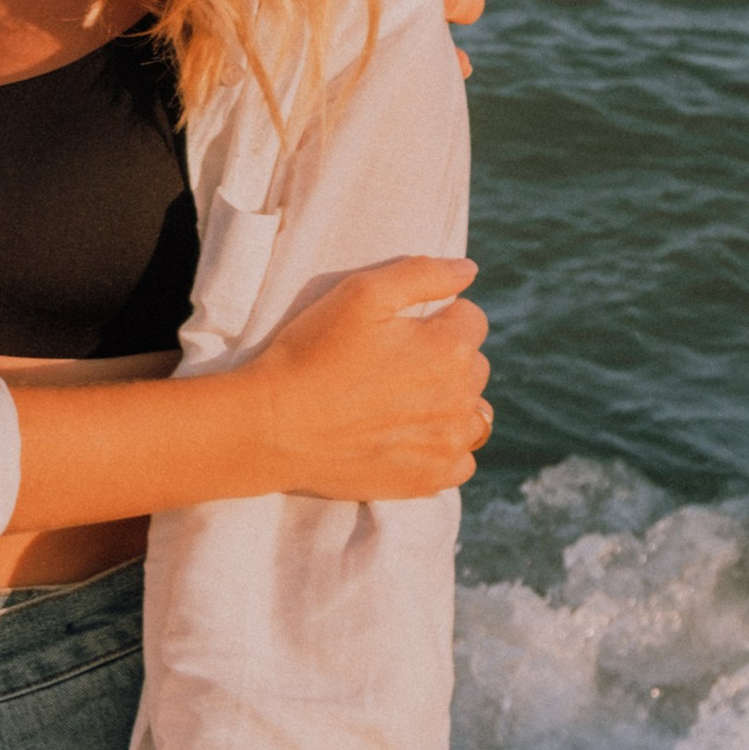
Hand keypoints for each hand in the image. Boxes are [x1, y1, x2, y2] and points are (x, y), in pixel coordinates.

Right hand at [240, 256, 490, 501]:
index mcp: (449, 348)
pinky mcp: (429, 479)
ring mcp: (447, 444)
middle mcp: (461, 399)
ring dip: (451, 404)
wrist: (274, 426)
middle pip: (474, 366)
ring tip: (403, 402)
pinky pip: (461, 460)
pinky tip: (406, 437)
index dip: (436, 316)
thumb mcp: (361, 293)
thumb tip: (469, 270)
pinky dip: (443, 447)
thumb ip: (423, 273)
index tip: (400, 328)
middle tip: (393, 364)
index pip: (472, 319)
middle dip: (445, 359)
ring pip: (473, 414)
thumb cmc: (313, 352)